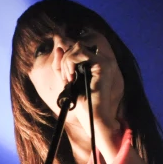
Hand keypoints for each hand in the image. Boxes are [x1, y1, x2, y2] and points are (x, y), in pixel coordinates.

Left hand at [59, 38, 122, 152]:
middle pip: (76, 46)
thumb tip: (58, 48)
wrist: (93, 117)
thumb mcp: (66, 81)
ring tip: (69, 78)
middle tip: (67, 78)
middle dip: (65, 60)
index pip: (77, 50)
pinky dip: (70, 61)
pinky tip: (71, 76)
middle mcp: (102, 61)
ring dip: (66, 61)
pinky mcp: (103, 65)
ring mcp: (104, 61)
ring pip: (77, 46)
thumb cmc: (82, 103)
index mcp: (96, 64)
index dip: (67, 59)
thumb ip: (61, 65)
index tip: (66, 77)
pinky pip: (80, 51)